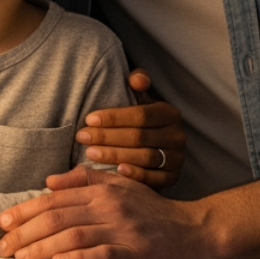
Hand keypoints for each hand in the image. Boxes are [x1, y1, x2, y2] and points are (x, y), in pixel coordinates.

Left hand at [0, 166, 213, 258]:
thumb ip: (85, 180)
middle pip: (57, 215)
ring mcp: (122, 229)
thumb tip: (51, 180)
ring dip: (42, 247)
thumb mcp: (121, 186)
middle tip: (3, 245)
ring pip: (72, 234)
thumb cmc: (156, 213)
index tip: (3, 221)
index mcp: (103, 190)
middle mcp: (109, 206)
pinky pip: (101, 254)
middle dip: (24, 231)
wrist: (197, 231)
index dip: (24, 210)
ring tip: (21, 257)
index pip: (54, 198)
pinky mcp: (135, 252)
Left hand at [77, 69, 185, 187]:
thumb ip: (138, 83)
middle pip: (139, 137)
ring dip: (115, 155)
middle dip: (107, 137)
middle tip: (82, 137)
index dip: (113, 117)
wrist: (156, 148)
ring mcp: (177, 158)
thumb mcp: (140, 99)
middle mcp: (177, 136)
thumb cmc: (139, 119)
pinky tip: (117, 171)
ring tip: (90, 153)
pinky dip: (136, 175)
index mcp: (170, 113)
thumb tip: (136, 79)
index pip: (140, 115)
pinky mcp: (173, 178)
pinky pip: (154, 178)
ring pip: (144, 157)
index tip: (88, 119)